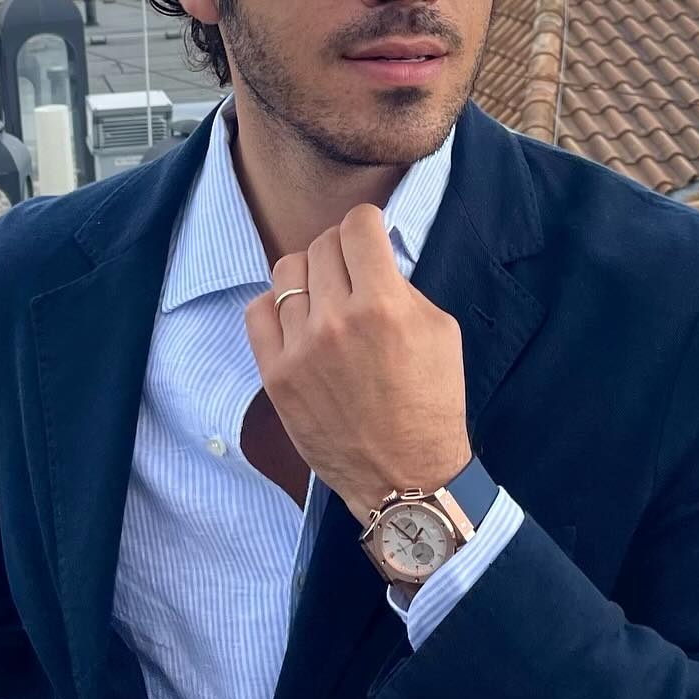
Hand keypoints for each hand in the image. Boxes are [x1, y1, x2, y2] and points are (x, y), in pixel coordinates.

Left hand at [244, 203, 472, 523]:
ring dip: (310, 274)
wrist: (405, 476)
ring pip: (287, 272)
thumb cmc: (430, 404)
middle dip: (340, 248)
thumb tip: (371, 257)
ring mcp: (300, 348)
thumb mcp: (440, 331)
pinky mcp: (276, 375)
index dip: (366, 223)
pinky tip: (297, 318)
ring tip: (325, 294)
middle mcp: (337, 320)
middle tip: (352, 269)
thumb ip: (403, 286)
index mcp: (383, 304)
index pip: (357, 226)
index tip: (368, 232)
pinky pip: (258, 311)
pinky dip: (276, 305)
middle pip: (321, 244)